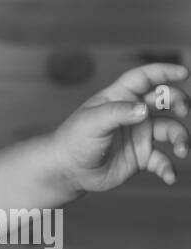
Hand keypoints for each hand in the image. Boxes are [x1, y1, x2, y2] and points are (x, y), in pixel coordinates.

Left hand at [52, 62, 188, 194]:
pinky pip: (163, 160)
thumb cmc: (74, 139)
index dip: (164, 72)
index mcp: (119, 97)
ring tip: (182, 150)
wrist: (68, 170)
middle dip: (179, 102)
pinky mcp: (142, 156)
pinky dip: (169, 168)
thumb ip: (118, 112)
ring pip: (170, 130)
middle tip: (183, 111)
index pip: (144, 78)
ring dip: (180, 138)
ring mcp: (140, 135)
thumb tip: (144, 109)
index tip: (183, 73)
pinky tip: (168, 176)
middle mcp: (133, 113)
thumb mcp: (92, 122)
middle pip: (164, 101)